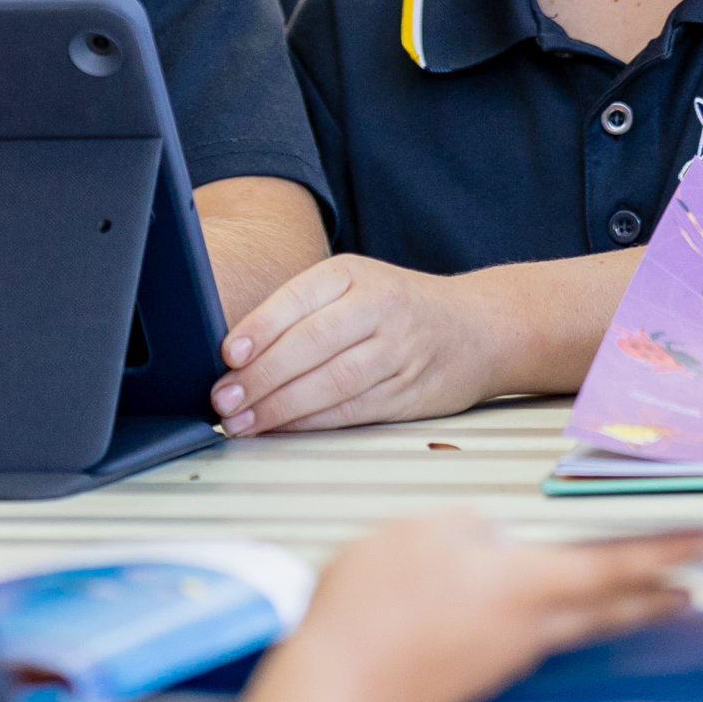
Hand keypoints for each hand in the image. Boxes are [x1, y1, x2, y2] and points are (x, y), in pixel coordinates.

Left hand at [217, 255, 503, 434]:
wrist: (478, 327)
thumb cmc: (399, 307)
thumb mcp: (353, 286)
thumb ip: (300, 312)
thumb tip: (234, 355)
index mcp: (353, 274)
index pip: (297, 299)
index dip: (259, 329)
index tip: (227, 356)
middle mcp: (378, 307)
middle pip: (311, 344)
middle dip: (261, 376)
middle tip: (224, 399)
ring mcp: (398, 350)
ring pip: (331, 382)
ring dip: (280, 407)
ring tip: (244, 421)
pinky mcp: (408, 392)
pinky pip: (352, 410)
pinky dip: (312, 422)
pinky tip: (283, 428)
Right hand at [259, 513, 702, 701]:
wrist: (334, 698)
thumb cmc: (371, 611)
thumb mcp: (417, 533)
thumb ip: (466, 527)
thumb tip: (488, 538)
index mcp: (524, 586)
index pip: (613, 564)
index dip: (665, 551)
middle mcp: (526, 630)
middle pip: (606, 609)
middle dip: (652, 594)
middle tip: (687, 587)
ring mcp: (500, 661)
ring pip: (570, 628)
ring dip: (607, 611)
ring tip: (628, 597)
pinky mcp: (471, 680)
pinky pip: (526, 643)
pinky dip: (551, 625)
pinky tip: (532, 614)